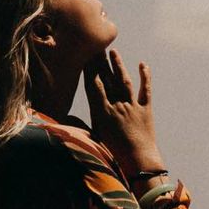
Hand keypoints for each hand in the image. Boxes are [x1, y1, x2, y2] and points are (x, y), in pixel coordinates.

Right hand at [84, 48, 164, 176]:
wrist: (139, 162)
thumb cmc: (113, 155)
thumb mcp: (93, 139)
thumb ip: (79, 127)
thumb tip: (62, 119)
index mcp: (102, 112)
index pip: (94, 85)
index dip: (89, 69)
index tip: (85, 56)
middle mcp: (116, 106)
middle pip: (107, 79)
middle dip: (101, 62)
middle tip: (96, 46)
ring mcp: (132, 107)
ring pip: (124, 81)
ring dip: (118, 66)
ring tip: (113, 52)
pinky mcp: (146, 111)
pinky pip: (145, 91)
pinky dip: (145, 77)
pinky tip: (143, 65)